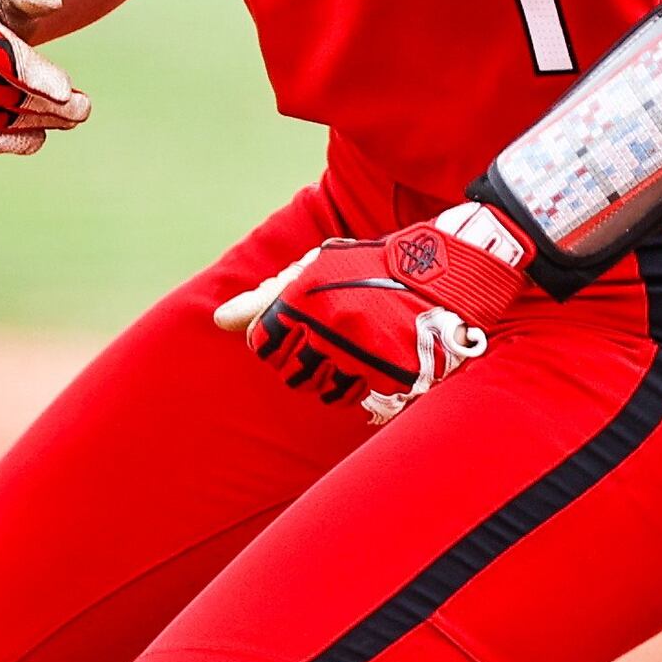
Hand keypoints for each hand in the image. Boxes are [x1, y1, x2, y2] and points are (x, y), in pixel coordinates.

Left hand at [212, 213, 531, 423]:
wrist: (443, 272)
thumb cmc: (372, 265)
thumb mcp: (316, 266)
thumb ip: (267, 295)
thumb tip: (219, 321)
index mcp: (306, 298)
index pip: (262, 344)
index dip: (272, 341)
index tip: (290, 333)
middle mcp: (330, 328)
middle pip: (290, 372)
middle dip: (302, 361)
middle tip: (326, 340)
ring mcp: (362, 353)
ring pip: (324, 389)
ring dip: (331, 376)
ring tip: (351, 350)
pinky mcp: (392, 374)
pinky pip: (360, 395)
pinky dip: (361, 384)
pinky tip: (372, 360)